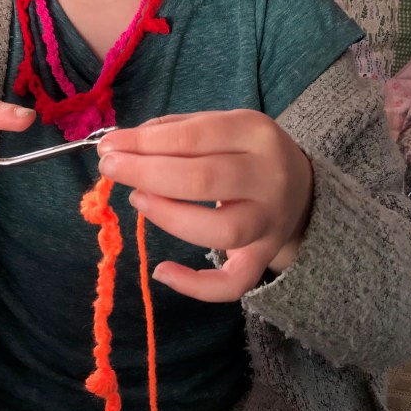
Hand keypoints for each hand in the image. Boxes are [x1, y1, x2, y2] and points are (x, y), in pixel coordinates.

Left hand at [97, 111, 312, 301]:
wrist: (301, 188)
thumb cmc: (244, 151)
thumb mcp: (221, 125)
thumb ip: (175, 130)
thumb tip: (123, 144)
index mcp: (255, 132)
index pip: (194, 136)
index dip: (145, 142)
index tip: (109, 146)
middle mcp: (268, 177)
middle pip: (205, 179)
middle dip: (147, 173)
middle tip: (110, 168)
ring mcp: (269, 221)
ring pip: (220, 230)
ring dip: (169, 216)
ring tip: (137, 199)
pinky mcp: (263, 256)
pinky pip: (233, 282)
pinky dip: (196, 285)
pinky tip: (161, 271)